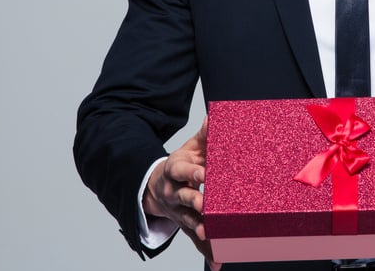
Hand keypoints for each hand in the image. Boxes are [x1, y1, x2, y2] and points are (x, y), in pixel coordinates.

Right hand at [142, 118, 220, 269]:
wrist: (156, 188)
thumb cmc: (180, 166)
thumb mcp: (189, 148)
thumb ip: (203, 136)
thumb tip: (214, 117)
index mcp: (174, 172)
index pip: (181, 172)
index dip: (191, 173)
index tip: (204, 173)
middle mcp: (174, 193)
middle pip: (184, 198)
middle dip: (194, 201)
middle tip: (205, 205)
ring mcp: (179, 211)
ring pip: (188, 220)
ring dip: (199, 228)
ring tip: (208, 233)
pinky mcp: (186, 225)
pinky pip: (195, 240)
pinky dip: (207, 252)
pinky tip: (218, 261)